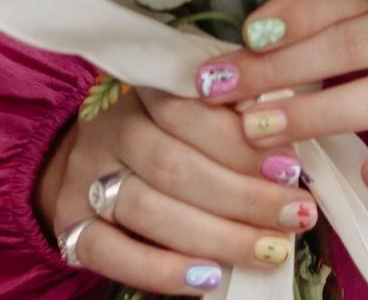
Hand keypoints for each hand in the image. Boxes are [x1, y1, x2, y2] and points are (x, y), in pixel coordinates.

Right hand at [35, 83, 317, 291]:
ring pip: (147, 209)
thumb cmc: (172, 133)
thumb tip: (286, 135)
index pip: (189, 109)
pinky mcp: (72, 225)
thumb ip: (236, 115)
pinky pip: (111, 253)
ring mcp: (86, 176)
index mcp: (144, 87)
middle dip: (242, 196)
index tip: (291, 167)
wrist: (96, 161)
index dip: (240, 142)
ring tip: (269, 249)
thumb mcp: (199, 108)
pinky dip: (162, 271)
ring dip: (217, 236)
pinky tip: (209, 279)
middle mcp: (111, 127)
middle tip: (295, 215)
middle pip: (173, 164)